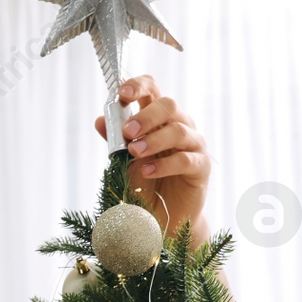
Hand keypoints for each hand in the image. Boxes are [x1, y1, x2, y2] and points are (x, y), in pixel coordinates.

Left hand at [94, 75, 210, 246]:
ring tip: (134, 152)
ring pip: (179, 131)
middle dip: (145, 116)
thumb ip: (114, 140)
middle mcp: (179, 125)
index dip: (139, 86)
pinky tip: (147, 171)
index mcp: (159, 118)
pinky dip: (164, 165)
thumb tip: (99, 120)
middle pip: (169, 105)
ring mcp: (193, 145)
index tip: (122, 93)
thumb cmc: (144, 182)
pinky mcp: (201, 167)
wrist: (160, 216)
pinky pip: (186, 160)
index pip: (153, 90)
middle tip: (127, 132)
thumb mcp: (123, 160)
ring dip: (153, 140)